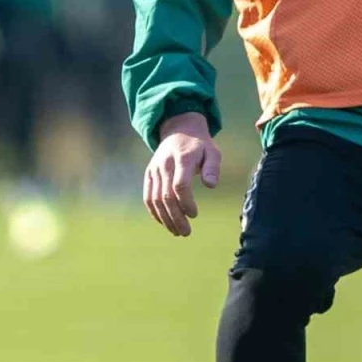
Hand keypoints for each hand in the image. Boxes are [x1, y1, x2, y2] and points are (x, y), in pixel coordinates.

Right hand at [144, 111, 220, 235]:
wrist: (179, 130)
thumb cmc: (200, 145)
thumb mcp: (213, 151)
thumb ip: (212, 168)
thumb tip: (211, 185)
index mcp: (182, 158)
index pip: (179, 185)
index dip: (186, 203)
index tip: (194, 214)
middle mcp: (164, 164)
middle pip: (166, 195)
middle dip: (176, 217)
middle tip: (186, 232)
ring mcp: (154, 169)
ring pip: (155, 198)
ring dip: (165, 218)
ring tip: (177, 231)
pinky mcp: (149, 174)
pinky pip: (148, 196)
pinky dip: (154, 211)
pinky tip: (164, 222)